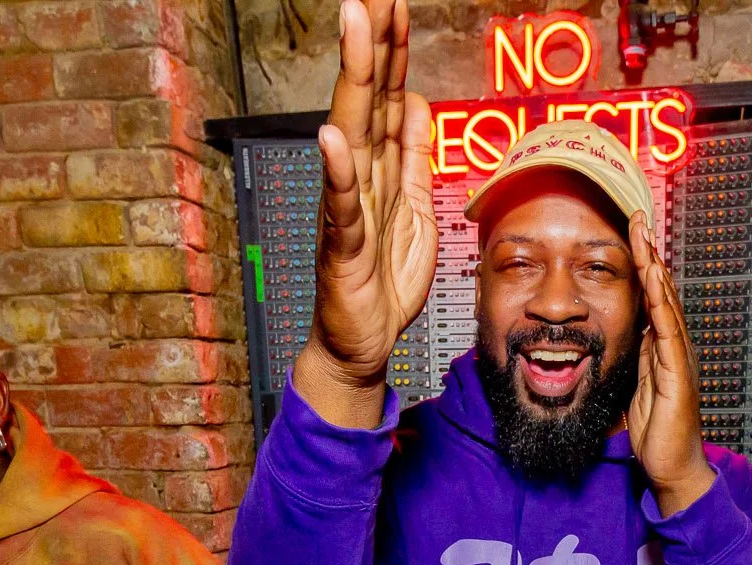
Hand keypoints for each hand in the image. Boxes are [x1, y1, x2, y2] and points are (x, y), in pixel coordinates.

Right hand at [293, 0, 435, 428]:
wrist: (363, 343)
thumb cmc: (383, 281)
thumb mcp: (415, 206)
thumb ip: (414, 153)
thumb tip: (418, 100)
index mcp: (382, 168)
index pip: (391, 95)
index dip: (396, 49)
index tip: (396, 1)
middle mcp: (360, 178)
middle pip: (370, 99)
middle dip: (373, 43)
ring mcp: (348, 209)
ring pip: (353, 134)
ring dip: (354, 81)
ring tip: (355, 29)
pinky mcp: (344, 248)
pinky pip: (342, 207)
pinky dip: (338, 173)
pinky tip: (332, 138)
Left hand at [627, 213, 712, 515]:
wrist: (672, 469)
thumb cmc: (656, 434)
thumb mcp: (637, 388)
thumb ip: (636, 360)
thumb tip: (626, 337)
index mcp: (664, 349)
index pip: (652, 298)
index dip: (643, 265)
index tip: (630, 234)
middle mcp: (676, 347)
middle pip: (662, 291)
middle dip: (649, 254)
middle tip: (638, 218)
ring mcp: (680, 359)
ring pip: (668, 303)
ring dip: (655, 268)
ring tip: (644, 237)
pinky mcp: (678, 375)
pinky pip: (669, 332)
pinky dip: (663, 304)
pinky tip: (655, 280)